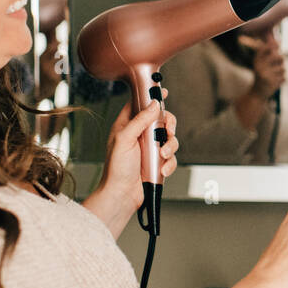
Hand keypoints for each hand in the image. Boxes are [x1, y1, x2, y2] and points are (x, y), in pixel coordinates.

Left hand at [86, 92, 176, 226]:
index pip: (140, 105)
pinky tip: (161, 169)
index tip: (162, 92)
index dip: (151, 97)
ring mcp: (150, 149)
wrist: (122, 195)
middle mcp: (140, 135)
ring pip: (170, 139)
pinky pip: (171, 158)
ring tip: (162, 155)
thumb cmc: (116, 169)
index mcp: (127, 126)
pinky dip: (169, 163)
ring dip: (170, 147)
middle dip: (168, 126)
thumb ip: (140, 120)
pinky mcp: (158, 162)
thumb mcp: (125, 139)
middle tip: (167, 131)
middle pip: (162, 120)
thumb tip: (154, 104)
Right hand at [249, 35, 286, 99]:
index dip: (273, 45)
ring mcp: (265, 75)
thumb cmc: (262, 75)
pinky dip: (281, 80)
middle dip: (281, 60)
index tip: (277, 44)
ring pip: (283, 68)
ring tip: (274, 76)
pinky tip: (274, 83)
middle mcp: (259, 66)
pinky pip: (284, 77)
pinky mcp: (271, 82)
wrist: (257, 93)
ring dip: (281, 73)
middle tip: (279, 62)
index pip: (266, 48)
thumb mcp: (262, 63)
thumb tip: (277, 41)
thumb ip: (269, 53)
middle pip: (279, 57)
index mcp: (256, 61)